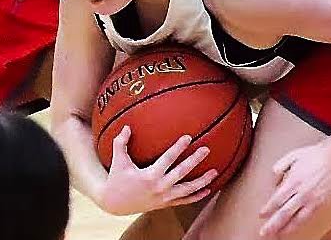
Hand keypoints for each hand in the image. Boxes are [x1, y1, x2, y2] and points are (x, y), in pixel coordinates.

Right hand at [99, 127, 217, 215]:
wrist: (115, 204)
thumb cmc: (117, 178)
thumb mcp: (118, 161)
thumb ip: (121, 143)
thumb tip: (126, 126)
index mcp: (149, 176)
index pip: (168, 159)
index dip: (178, 148)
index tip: (188, 137)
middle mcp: (159, 188)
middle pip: (181, 173)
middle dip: (194, 161)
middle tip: (206, 149)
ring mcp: (163, 198)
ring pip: (187, 190)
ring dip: (202, 181)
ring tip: (215, 172)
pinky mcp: (165, 204)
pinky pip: (184, 201)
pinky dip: (196, 196)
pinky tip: (208, 190)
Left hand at [259, 141, 330, 237]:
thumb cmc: (316, 154)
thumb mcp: (293, 155)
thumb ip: (280, 167)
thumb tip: (274, 180)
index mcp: (293, 180)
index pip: (277, 199)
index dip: (268, 209)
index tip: (262, 214)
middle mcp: (302, 193)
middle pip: (284, 213)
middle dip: (272, 224)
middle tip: (264, 232)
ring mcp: (312, 200)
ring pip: (296, 220)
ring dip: (285, 229)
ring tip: (278, 234)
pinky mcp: (322, 204)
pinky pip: (308, 218)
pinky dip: (299, 224)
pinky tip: (294, 227)